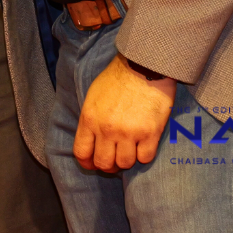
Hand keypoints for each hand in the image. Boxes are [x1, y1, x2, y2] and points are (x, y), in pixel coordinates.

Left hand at [73, 54, 176, 172]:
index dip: (87, 163)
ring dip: (127, 160)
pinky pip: (145, 158)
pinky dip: (144, 155)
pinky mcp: (150, 133)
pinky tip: (144, 144)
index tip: (92, 164)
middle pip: (103, 163)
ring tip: (130, 150)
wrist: (143, 66)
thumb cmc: (117, 78)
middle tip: (114, 160)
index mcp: (89, 119)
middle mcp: (107, 129)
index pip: (81, 152)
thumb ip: (91, 120)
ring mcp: (129, 133)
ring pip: (125, 163)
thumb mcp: (93, 97)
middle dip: (108, 166)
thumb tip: (91, 140)